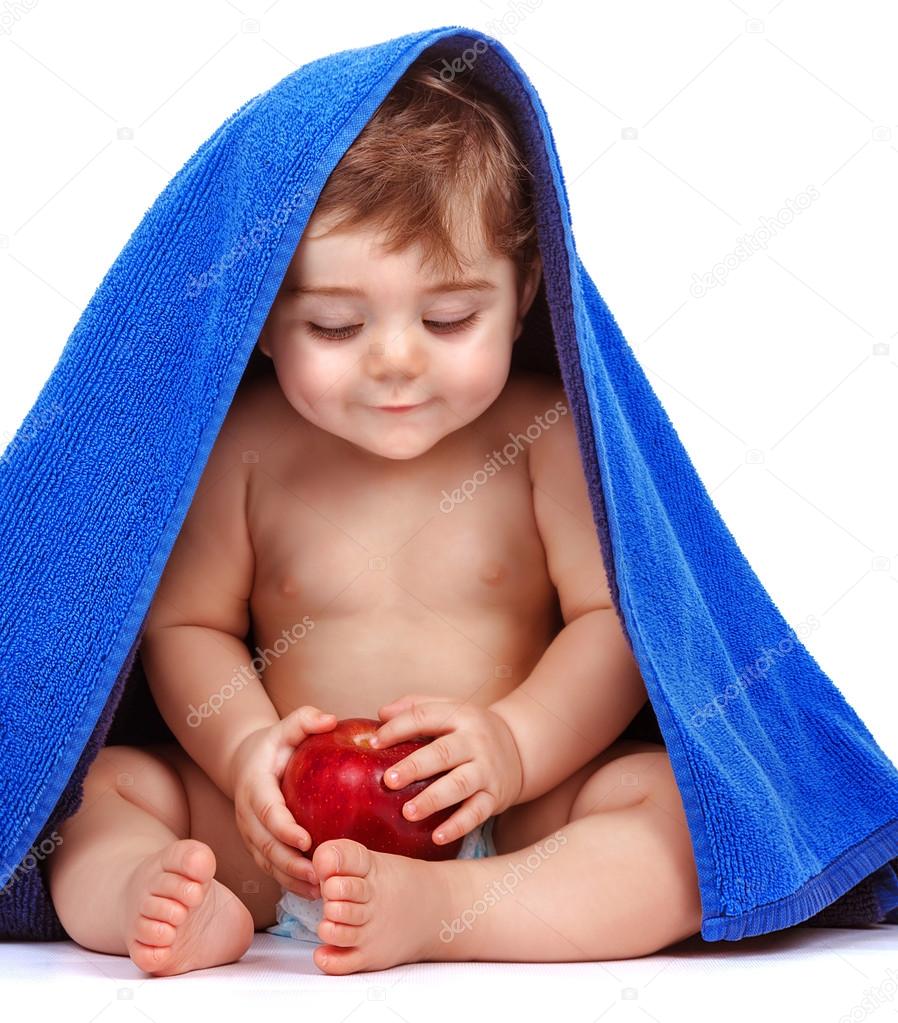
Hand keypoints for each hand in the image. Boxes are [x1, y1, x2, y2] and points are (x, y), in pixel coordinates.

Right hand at [231, 705, 336, 898]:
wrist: (246, 763)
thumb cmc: (275, 745)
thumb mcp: (287, 726)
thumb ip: (305, 720)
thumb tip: (330, 720)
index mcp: (255, 786)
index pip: (267, 811)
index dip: (284, 828)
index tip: (306, 840)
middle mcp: (247, 814)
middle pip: (266, 845)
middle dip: (290, 863)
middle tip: (319, 874)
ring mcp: (250, 833)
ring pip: (267, 862)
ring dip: (292, 879)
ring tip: (321, 889)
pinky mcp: (257, 846)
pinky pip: (271, 869)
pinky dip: (290, 883)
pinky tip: (316, 892)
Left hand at [370, 694, 523, 847]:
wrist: (520, 749)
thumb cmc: (470, 732)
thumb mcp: (450, 709)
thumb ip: (416, 707)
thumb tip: (380, 715)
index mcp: (460, 716)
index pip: (426, 716)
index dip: (398, 728)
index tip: (373, 743)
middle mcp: (475, 741)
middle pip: (443, 753)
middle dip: (415, 766)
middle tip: (389, 781)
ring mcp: (486, 770)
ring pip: (460, 784)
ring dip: (433, 799)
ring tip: (408, 812)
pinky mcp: (495, 796)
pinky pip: (476, 813)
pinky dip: (457, 826)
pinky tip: (437, 836)